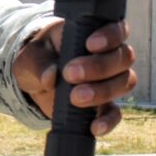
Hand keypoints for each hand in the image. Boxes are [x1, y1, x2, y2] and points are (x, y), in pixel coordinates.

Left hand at [12, 18, 136, 135]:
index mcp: (94, 33)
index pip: (116, 29)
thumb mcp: (30, 56)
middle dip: (100, 66)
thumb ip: (39, 63)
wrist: (33, 81)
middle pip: (124, 57)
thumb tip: (51, 77)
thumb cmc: (36, 58)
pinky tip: (94, 126)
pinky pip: (115, 113)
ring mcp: (109, 81)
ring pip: (125, 82)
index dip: (110, 36)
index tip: (90, 44)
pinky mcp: (103, 105)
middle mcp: (108, 55)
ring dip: (103, 91)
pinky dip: (108, 121)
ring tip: (75, 97)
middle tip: (70, 74)